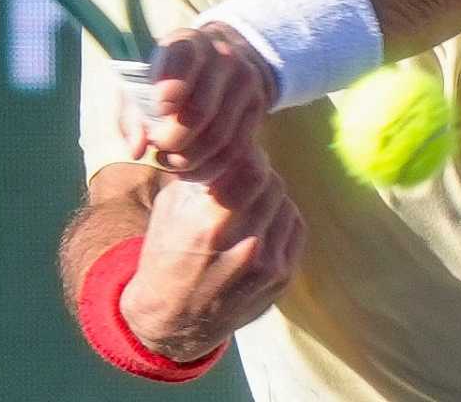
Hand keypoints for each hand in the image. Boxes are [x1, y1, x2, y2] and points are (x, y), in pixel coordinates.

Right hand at [119, 147, 305, 361]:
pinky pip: (294, 227)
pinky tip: (261, 222)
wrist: (173, 320)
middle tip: (244, 176)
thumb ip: (202, 173)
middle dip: (258, 173)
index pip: (253, 168)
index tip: (239, 154)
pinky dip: (280, 217)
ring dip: (270, 195)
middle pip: (272, 183)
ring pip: (286, 203)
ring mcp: (267, 265)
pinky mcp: (282, 278)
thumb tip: (230, 139)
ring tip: (250, 202)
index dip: (249, 155)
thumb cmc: (166, 255)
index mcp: (208, 223)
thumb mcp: (169, 207)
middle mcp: (242, 244)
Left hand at [123, 22, 277, 180]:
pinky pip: (235, 149)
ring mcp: (245, 80)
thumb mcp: (144, 85)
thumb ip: (133, 115)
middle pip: (200, 111)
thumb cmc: (167, 79)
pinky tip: (190, 169)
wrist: (216, 63)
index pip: (183, 59)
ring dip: (190, 160)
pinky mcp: (257, 106)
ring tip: (170, 162)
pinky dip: (209, 167)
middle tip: (159, 149)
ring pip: (218, 136)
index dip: (172, 86)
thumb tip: (137, 150)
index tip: (161, 108)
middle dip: (174, 139)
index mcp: (188, 42)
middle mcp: (222, 56)